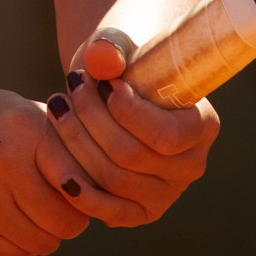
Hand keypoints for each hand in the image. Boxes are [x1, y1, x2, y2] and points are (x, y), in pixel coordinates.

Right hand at [0, 81, 90, 255]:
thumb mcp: (5, 107)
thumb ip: (48, 131)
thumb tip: (96, 162)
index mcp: (23, 126)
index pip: (81, 179)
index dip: (87, 194)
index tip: (79, 195)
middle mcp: (5, 161)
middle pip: (65, 220)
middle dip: (67, 223)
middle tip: (56, 213)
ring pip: (40, 242)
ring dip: (43, 239)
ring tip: (31, 221)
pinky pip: (11, 254)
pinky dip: (18, 249)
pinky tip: (9, 231)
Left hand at [38, 30, 219, 227]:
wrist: (119, 86)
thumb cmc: (125, 62)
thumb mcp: (120, 45)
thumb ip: (112, 46)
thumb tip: (102, 57)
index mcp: (202, 125)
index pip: (165, 135)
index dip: (128, 111)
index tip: (104, 82)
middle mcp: (190, 166)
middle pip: (131, 156)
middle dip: (91, 117)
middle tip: (71, 84)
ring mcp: (165, 194)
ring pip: (111, 179)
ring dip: (75, 140)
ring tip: (57, 105)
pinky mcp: (138, 211)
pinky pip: (105, 210)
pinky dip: (75, 183)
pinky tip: (53, 150)